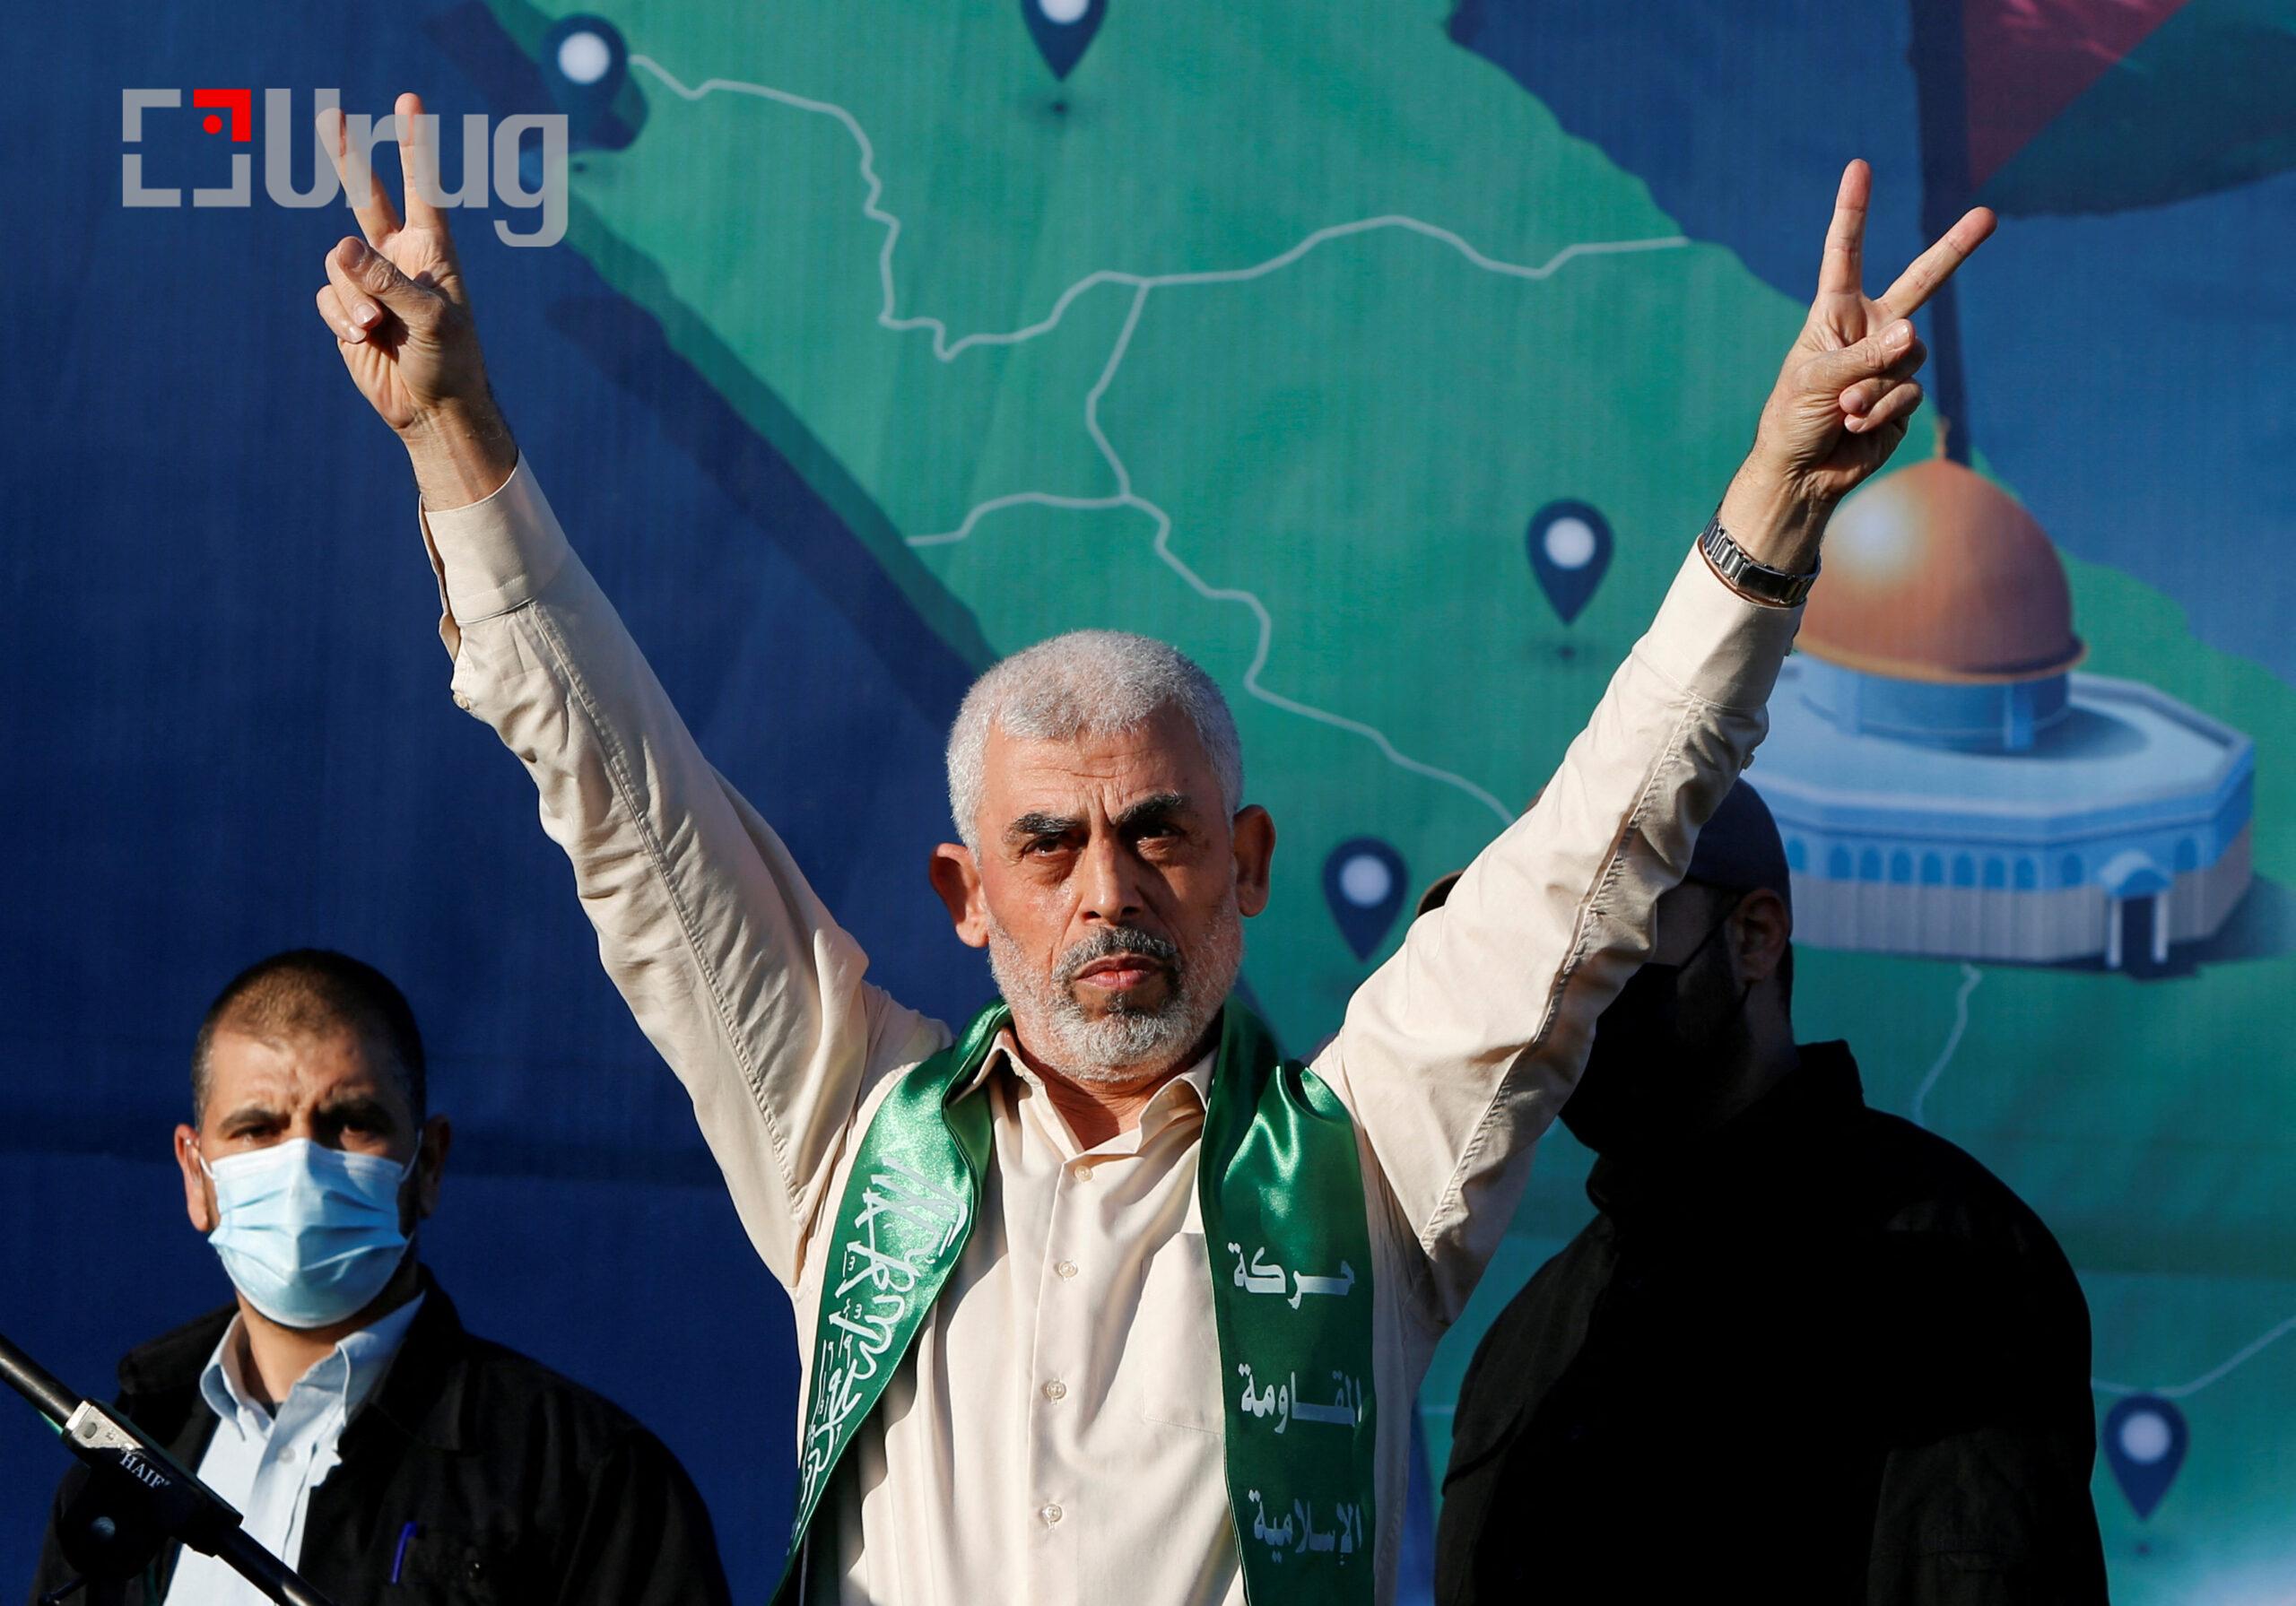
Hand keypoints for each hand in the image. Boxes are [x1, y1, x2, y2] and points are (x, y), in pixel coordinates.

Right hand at [312, 91, 514, 504]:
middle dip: (348, 159)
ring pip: (336, 264)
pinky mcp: (347, 309)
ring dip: (352, 298)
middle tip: (330, 115)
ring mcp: (370, 282)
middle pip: (365, 197)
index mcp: (433, 249)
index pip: (421, 187)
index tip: (408, 101)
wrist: (434, 408)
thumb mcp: (432, 319)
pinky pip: (327, 297)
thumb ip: (388, 281)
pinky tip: (364, 339)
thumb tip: (339, 247)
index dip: (412, 145)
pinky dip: (341, 317)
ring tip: (379, 329)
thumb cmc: (452, 361)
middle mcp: (399, 257)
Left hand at [1721, 160, 1994, 568]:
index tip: (1859, 167)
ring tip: (1842, 409)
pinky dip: (1881, 409)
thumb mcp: (1817, 381)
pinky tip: (1854, 425)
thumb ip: (1864, 357)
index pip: (1846, 254)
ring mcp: (1891, 361)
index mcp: (1836, 313)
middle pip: (1922, 281)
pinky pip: (1908, 391)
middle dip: (1955, 249)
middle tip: (1989, 216)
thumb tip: (1912, 335)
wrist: (1802, 473)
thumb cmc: (1793, 419)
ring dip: (1874, 387)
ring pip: (1909, 357)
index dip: (1853, 211)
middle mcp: (1870, 329)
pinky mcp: (1905, 395)